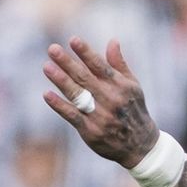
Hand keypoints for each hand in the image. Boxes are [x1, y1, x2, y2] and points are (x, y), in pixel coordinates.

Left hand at [43, 37, 159, 166]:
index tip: (73, 40)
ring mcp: (100, 116)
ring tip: (47, 67)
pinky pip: (72, 116)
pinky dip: (59, 105)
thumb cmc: (133, 110)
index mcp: (121, 86)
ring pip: (78, 95)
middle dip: (68, 63)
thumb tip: (112, 40)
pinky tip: (47, 94)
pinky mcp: (91, 131)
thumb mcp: (133, 86)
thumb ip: (119, 64)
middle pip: (85, 78)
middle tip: (53, 49)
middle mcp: (111, 100)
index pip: (101, 66)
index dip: (86, 53)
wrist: (140, 146)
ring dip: (61, 80)